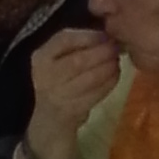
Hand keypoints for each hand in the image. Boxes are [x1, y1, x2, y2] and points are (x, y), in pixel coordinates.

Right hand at [23, 27, 122, 158]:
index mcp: (41, 57)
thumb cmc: (59, 87)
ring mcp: (56, 95)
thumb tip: (108, 32)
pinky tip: (116, 76)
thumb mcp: (60, 64)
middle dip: (102, 52)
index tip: (106, 34)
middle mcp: (44, 74)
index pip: (64, 39)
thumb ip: (77, 48)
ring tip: (118, 61)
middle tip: (117, 48)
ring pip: (88, 77)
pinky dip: (108, 83)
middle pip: (78, 59)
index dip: (88, 35)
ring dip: (108, 68)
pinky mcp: (69, 111)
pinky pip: (94, 94)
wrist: (48, 125)